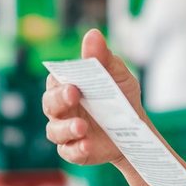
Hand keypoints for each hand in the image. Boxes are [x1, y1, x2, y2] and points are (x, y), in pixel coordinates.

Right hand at [42, 29, 143, 166]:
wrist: (136, 131)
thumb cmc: (121, 98)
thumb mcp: (118, 76)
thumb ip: (103, 58)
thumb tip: (92, 34)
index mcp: (68, 86)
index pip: (55, 80)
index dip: (60, 82)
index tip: (73, 83)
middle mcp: (62, 109)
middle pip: (49, 104)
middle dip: (59, 100)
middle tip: (74, 95)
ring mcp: (65, 131)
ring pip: (54, 131)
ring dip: (66, 128)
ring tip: (81, 127)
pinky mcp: (74, 150)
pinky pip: (68, 151)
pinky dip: (76, 149)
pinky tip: (87, 144)